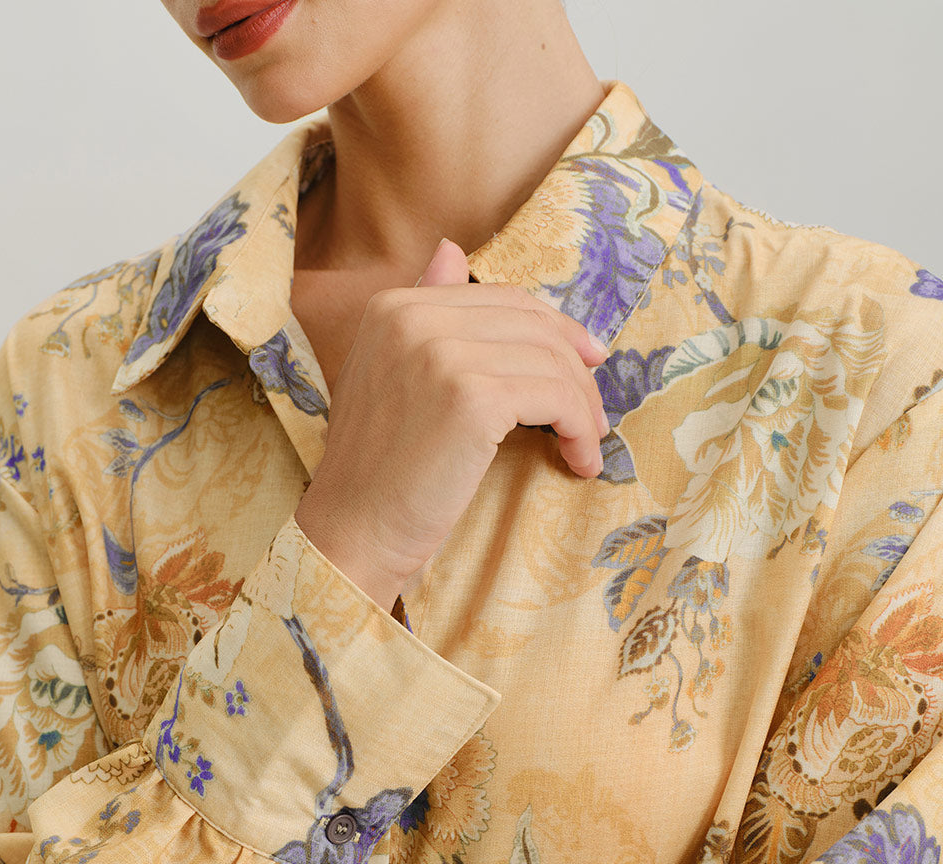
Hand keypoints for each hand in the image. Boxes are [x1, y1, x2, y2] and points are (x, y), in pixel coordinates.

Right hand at [295, 235, 610, 610]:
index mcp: (393, 305)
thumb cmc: (375, 472)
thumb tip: (450, 249)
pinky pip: (555, 398)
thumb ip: (424, 312)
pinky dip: (579, 430)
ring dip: (582, 407)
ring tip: (586, 446)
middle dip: (575, 370)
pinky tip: (578, 460)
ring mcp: (442, 353)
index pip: (502, 300)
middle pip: (533, 325)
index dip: (554, 331)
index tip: (586, 366)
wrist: (352, 533)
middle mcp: (413, 316)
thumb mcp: (389, 376)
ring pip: (551, 362)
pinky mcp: (472, 397)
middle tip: (592, 417)